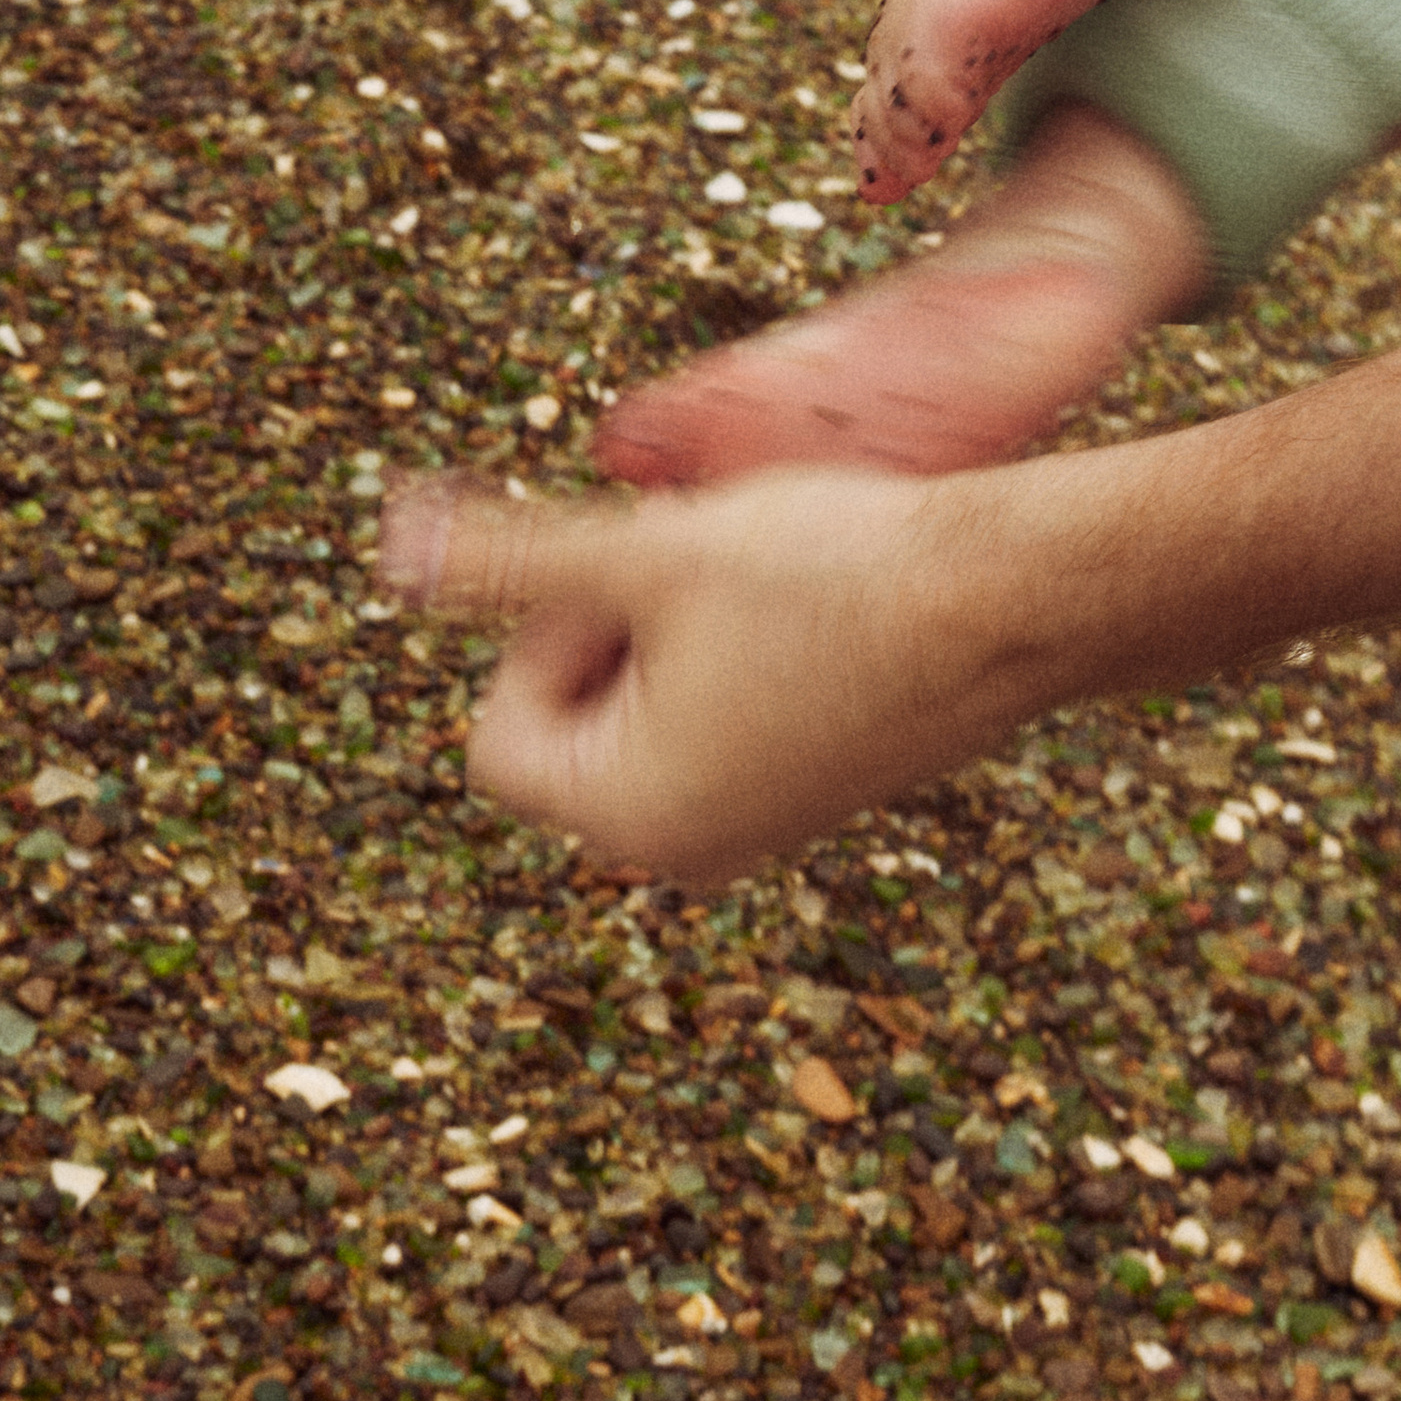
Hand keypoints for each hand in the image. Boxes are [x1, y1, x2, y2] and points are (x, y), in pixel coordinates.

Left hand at [380, 464, 1054, 885]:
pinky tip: (811, 611)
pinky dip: (733, 661)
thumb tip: (384, 546)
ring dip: (673, 638)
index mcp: (628, 818)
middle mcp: (684, 854)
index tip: (640, 584)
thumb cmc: (835, 570)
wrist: (1016, 599)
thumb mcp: (645, 550)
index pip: (500, 736)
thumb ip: (502, 561)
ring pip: (644, 718)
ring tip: (761, 589)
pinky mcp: (809, 800)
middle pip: (567, 731)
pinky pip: (716, 728)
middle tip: (702, 575)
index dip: (546, 637)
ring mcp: (754, 834)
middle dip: (609, 636)